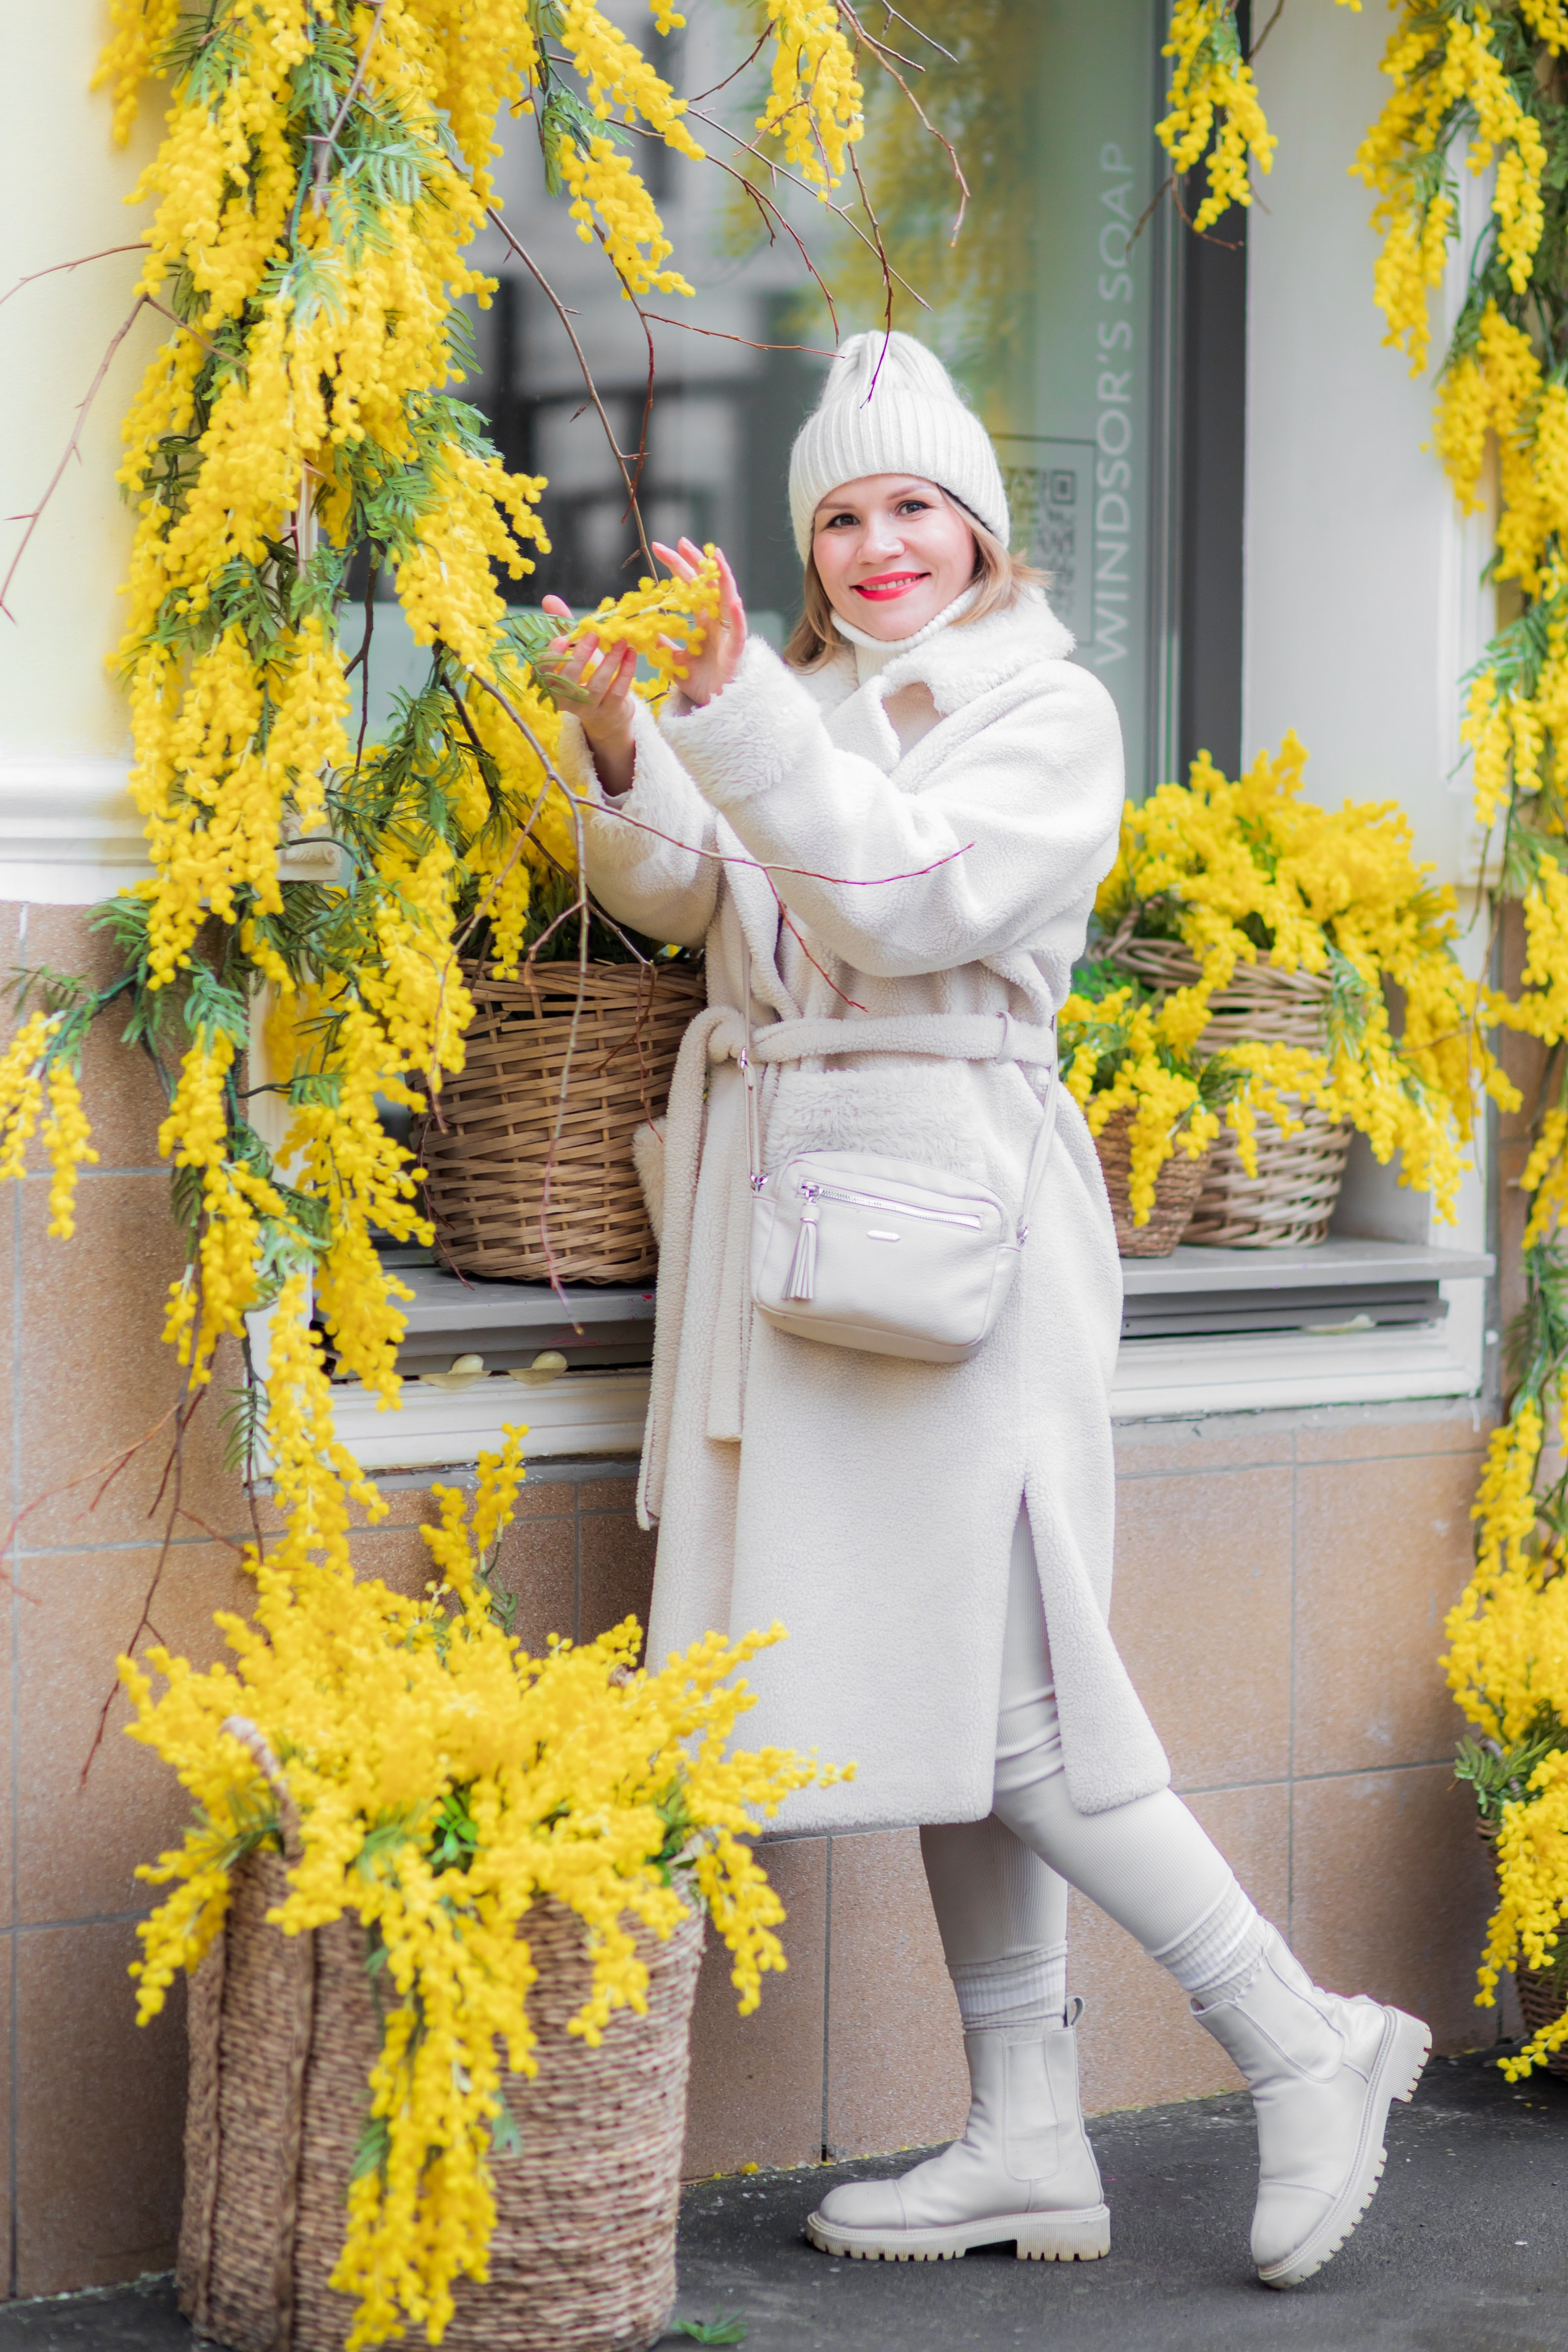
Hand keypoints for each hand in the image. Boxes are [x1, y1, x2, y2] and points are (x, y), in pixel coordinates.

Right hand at [539, 595, 636, 795]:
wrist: (606, 713)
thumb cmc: (585, 675)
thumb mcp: (573, 650)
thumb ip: (562, 624)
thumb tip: (549, 598)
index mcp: (551, 683)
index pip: (543, 672)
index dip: (551, 657)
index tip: (562, 638)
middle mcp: (566, 699)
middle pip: (569, 679)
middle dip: (581, 655)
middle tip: (594, 634)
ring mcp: (588, 709)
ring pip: (596, 685)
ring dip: (610, 661)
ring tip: (621, 640)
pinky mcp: (609, 712)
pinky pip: (618, 691)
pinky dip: (626, 671)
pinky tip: (631, 653)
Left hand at [650, 538, 745, 708]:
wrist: (716, 707)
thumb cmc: (701, 684)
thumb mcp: (674, 661)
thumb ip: (663, 644)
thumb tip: (644, 630)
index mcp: (703, 622)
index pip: (689, 587)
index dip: (676, 567)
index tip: (658, 549)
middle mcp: (717, 623)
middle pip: (708, 585)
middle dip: (695, 562)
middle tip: (680, 541)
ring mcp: (729, 634)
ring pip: (728, 598)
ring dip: (723, 577)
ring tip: (715, 556)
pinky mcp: (737, 651)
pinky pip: (739, 631)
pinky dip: (737, 616)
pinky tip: (733, 601)